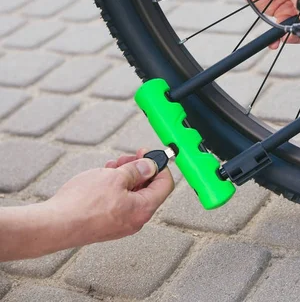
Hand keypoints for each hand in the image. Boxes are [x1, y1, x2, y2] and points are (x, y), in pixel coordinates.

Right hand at [45, 148, 173, 247]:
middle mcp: (136, 220)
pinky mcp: (107, 224)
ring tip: (112, 166)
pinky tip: (103, 178)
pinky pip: (119, 203)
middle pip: (148, 189)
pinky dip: (115, 188)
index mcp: (143, 209)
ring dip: (125, 177)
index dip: (160, 167)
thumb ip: (137, 170)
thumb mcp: (115, 177)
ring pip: (131, 195)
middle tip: (128, 158)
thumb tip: (150, 167)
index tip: (150, 155)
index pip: (165, 185)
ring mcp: (121, 224)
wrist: (55, 225)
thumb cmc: (82, 204)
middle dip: (140, 169)